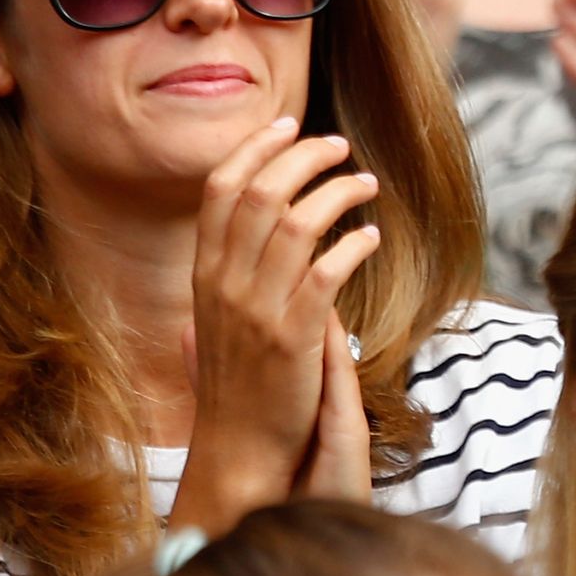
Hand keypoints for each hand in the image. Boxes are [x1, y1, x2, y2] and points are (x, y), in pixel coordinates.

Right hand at [168, 118, 381, 535]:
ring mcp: (257, 310)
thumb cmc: (234, 386)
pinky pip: (327, 273)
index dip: (256, 149)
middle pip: (261, 193)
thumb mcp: (210, 326)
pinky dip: (352, 245)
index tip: (290, 124)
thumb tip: (220, 247)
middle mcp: (224, 284)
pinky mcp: (294, 337)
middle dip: (304, 157)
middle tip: (340, 146)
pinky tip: (372, 238)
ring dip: (338, 193)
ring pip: (297, 224)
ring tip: (368, 184)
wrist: (239, 450)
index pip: (220, 190)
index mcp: (203, 273)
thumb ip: (219, 282)